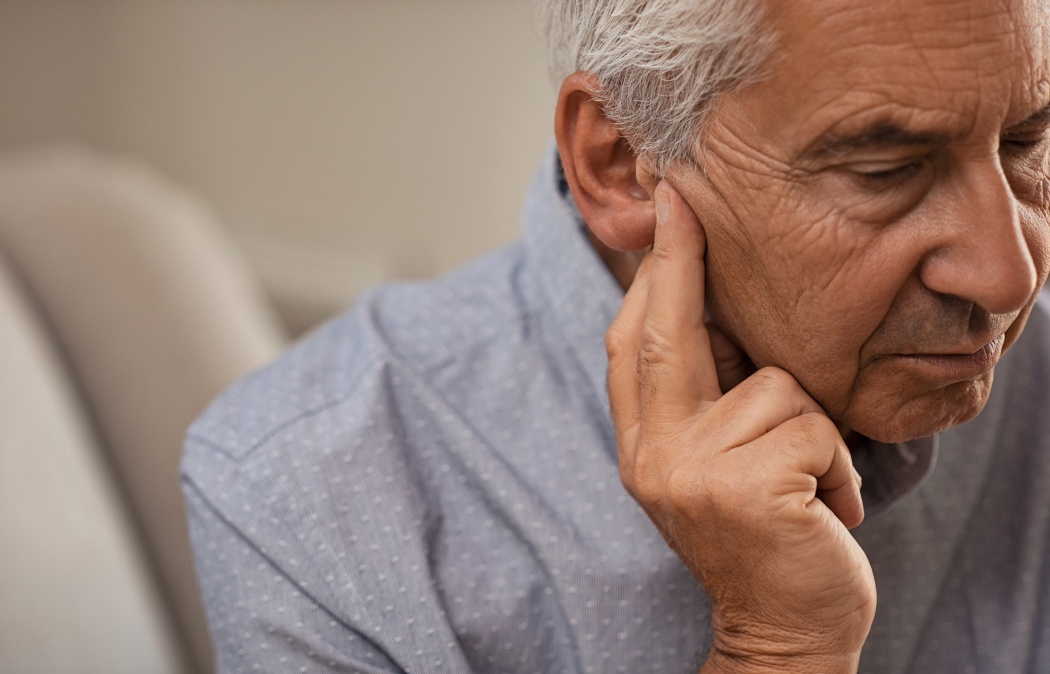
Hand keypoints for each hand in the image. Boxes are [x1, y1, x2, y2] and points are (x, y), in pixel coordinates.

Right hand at [606, 181, 874, 672]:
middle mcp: (653, 455)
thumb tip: (707, 302)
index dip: (651, 274)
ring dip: (813, 429)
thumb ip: (702, 397)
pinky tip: (827, 510)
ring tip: (808, 482)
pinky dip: (840, 467)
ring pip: (776, 386)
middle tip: (684, 195)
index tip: (668, 210)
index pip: (634, 343)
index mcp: (641, 444)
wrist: (783, 629)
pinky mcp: (748, 491)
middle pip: (666, 332)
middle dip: (680, 257)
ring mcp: (693, 474)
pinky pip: (816, 431)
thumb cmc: (763, 532)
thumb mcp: (713, 463)